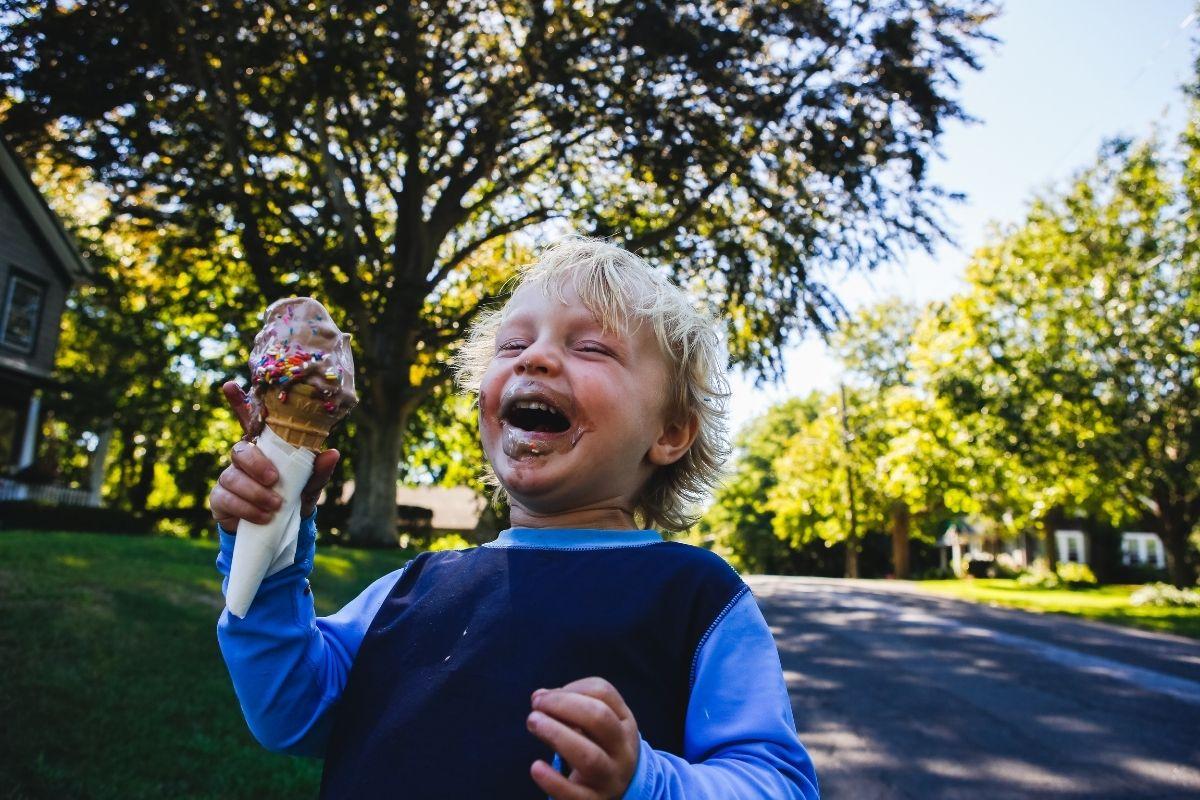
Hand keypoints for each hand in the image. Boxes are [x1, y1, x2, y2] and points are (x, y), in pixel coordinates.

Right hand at [208, 380, 340, 532]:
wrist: (278, 532)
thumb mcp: (310, 486)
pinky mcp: (220, 498)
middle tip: (274, 480)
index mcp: (265, 449)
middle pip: (239, 450)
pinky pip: (226, 498)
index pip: (250, 421)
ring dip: (254, 492)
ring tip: (274, 506)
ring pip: (232, 476)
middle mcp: (244, 459)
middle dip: (256, 464)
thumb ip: (318, 471)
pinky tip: (262, 516)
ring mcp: (229, 478)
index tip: (230, 384)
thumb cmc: (293, 498)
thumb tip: (332, 453)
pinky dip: (246, 508)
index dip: (238, 402)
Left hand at [527, 677, 639, 799]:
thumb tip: (539, 696)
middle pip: (599, 718)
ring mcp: (610, 777)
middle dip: (564, 705)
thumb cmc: (602, 747)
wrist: (622, 790)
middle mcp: (622, 749)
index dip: (572, 688)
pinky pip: (574, 795)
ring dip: (557, 735)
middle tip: (536, 705)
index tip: (546, 695)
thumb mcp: (597, 725)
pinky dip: (553, 781)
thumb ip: (570, 706)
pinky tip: (536, 767)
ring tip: (533, 722)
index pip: (603, 693)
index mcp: (625, 722)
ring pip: (589, 756)